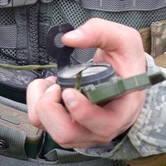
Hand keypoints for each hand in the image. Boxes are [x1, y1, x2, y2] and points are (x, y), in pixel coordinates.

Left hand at [26, 19, 150, 147]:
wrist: (125, 77)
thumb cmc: (126, 62)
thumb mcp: (123, 39)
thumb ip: (99, 32)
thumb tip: (70, 38)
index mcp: (123, 110)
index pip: (103, 125)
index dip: (81, 111)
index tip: (69, 91)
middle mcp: (103, 128)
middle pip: (67, 134)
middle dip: (51, 107)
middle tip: (56, 85)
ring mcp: (84, 132)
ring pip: (51, 132)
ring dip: (42, 105)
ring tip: (52, 84)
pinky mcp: (69, 129)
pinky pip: (43, 125)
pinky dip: (38, 105)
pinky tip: (49, 90)